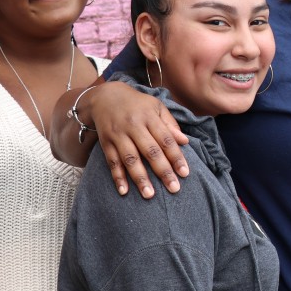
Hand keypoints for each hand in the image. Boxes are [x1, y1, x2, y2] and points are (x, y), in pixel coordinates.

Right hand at [91, 82, 188, 197]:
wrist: (105, 96)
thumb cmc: (137, 104)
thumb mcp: (156, 106)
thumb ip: (170, 124)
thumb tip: (184, 141)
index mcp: (150, 117)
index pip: (166, 140)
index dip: (176, 157)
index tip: (185, 173)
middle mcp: (134, 126)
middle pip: (150, 151)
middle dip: (163, 171)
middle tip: (174, 188)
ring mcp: (118, 135)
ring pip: (130, 159)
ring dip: (140, 178)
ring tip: (149, 195)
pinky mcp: (106, 142)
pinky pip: (112, 161)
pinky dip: (117, 177)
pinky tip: (124, 191)